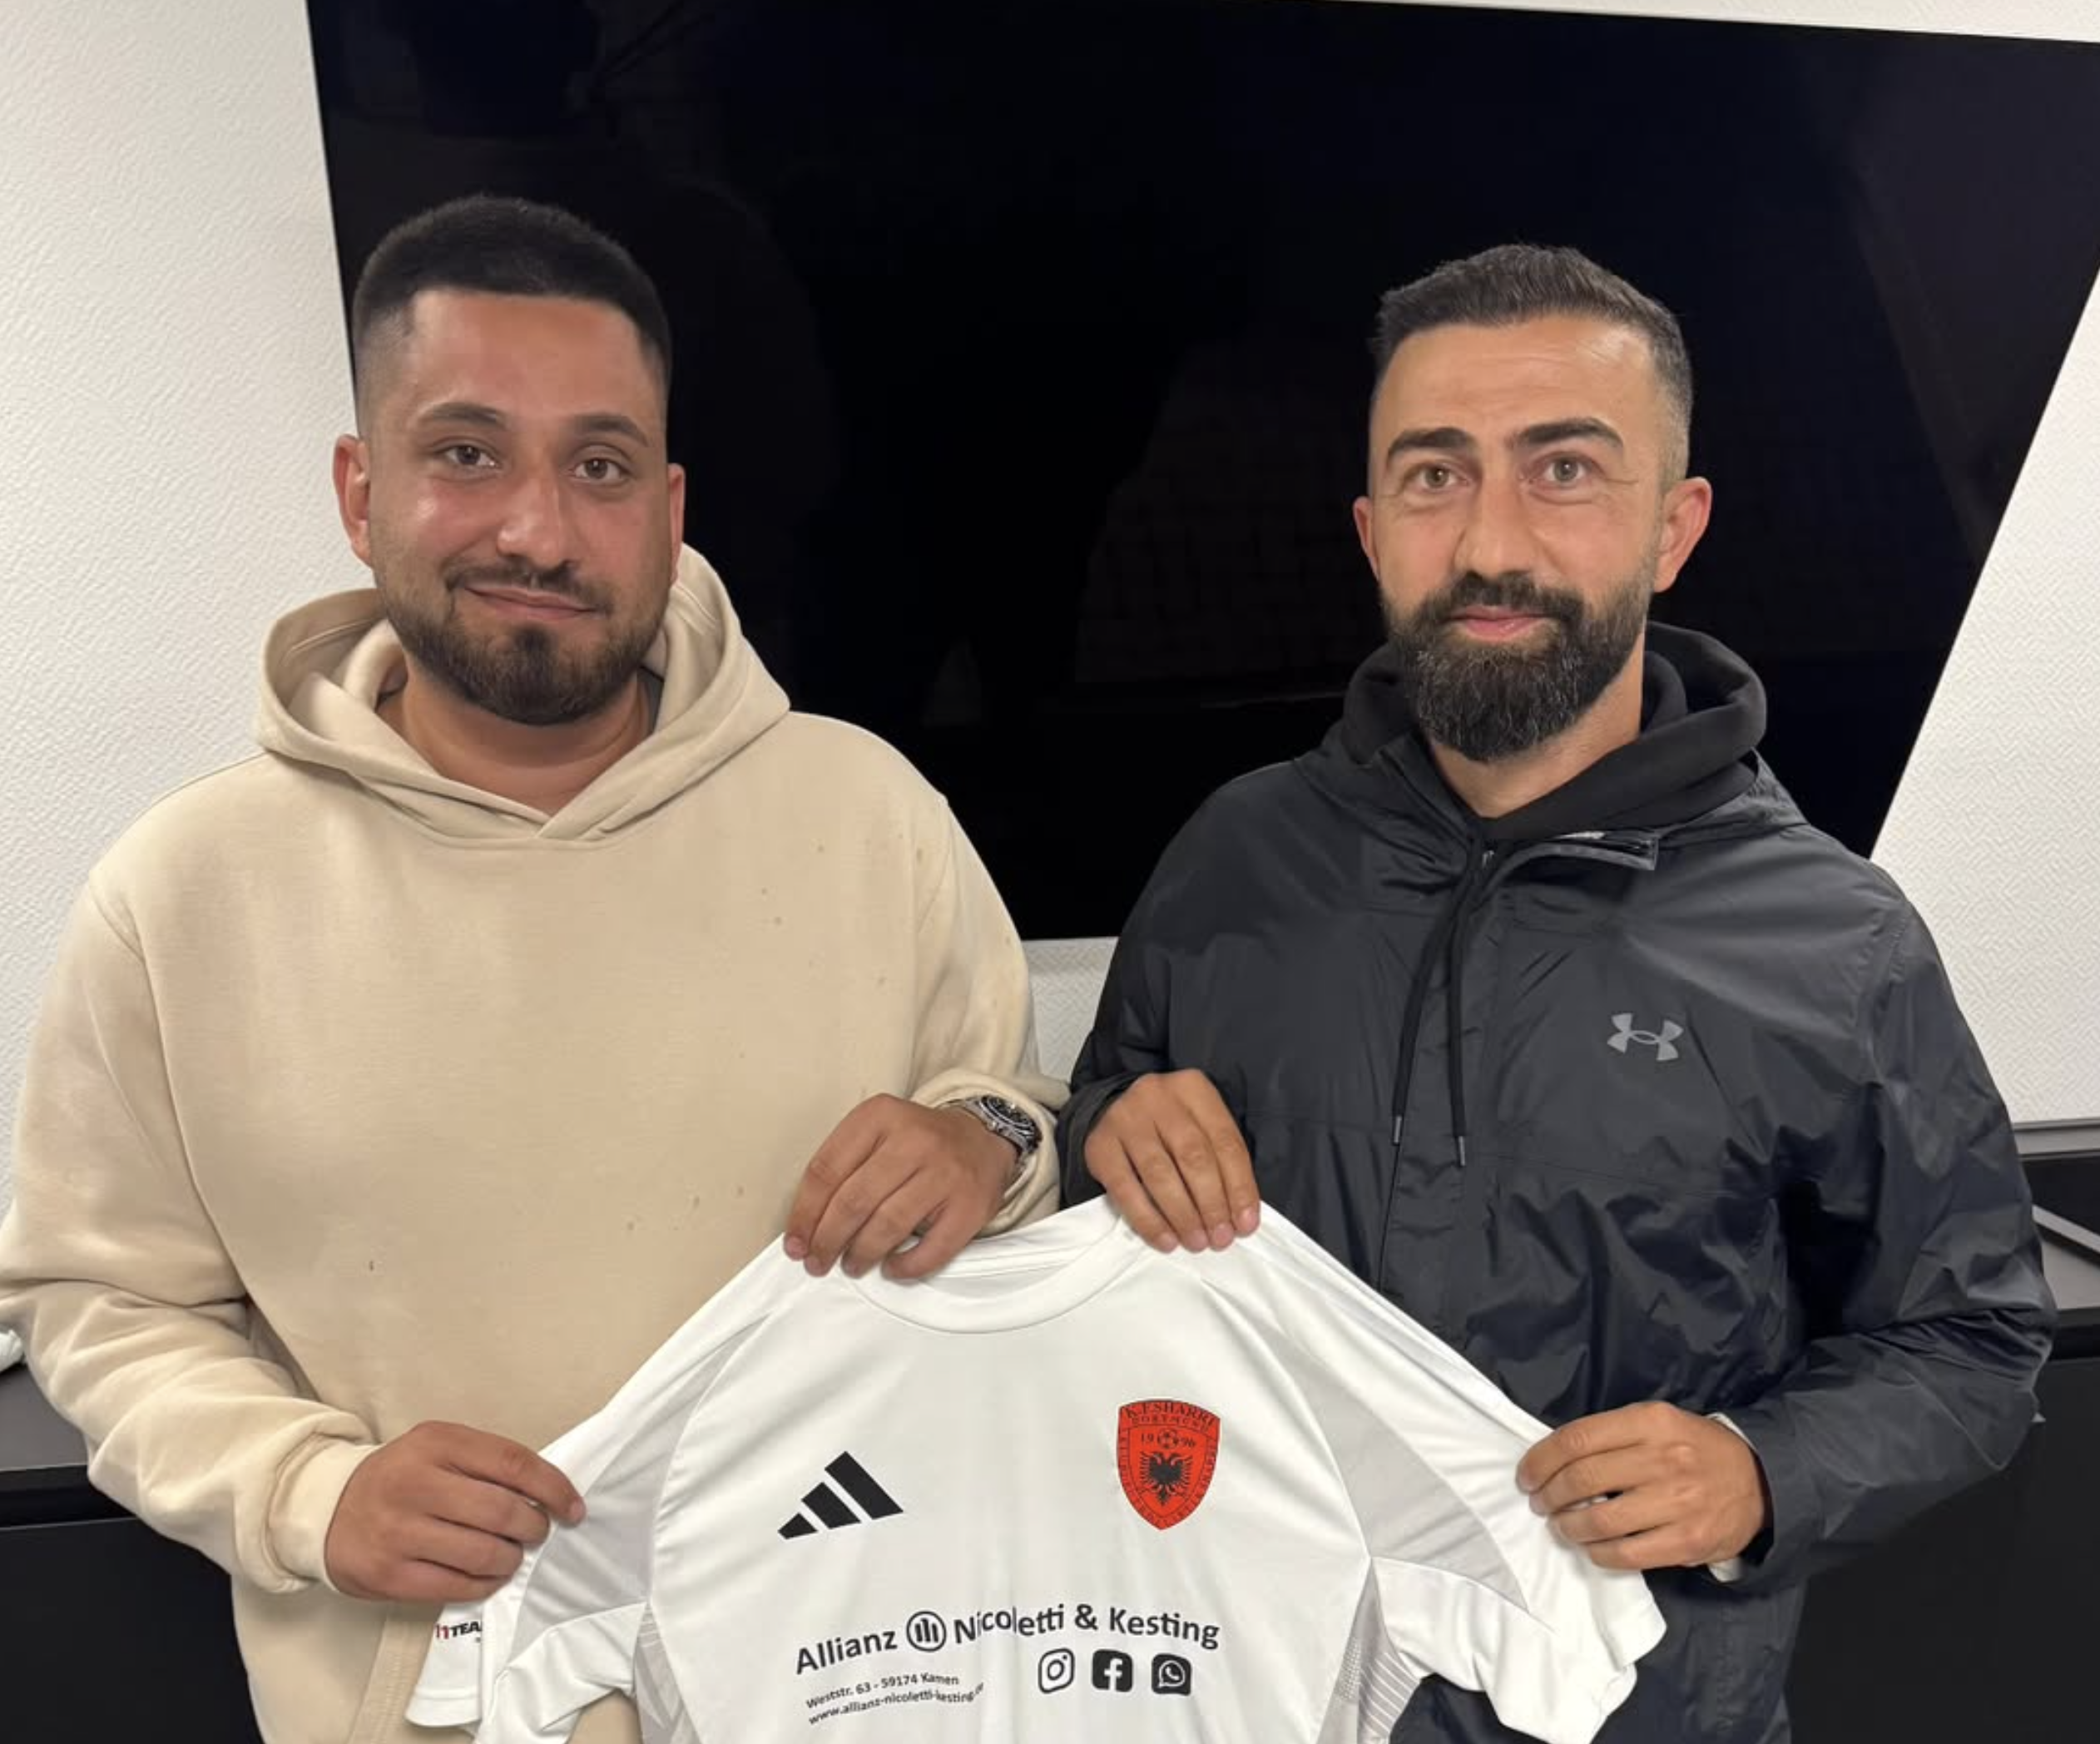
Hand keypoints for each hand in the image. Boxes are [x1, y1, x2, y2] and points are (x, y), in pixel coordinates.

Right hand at [324, 1421, 584, 1603]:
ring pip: (483, 1553)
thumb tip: (549, 1495)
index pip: (514, 1463)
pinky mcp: (389, 1574)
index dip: (554, 1488)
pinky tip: (486, 1575)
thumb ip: (488, 1463)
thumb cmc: (402, 1476)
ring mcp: (399, 1532)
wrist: (327, 1508)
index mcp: (436, 1443)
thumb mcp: (440, 1449)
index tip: (573, 1508)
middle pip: (503, 1512)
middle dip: (533, 1528)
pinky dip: (484, 1584)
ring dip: (510, 1560)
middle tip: (537, 1533)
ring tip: (510, 1556)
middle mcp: (416, 1484)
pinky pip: (456, 1586)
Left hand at [783, 1095, 1014, 1280]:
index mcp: (880, 1116)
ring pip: (888, 1225)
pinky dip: (906, 1266)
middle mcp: (914, 1140)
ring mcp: (945, 1173)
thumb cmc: (915, 1143)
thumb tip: (806, 1228)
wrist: (980, 1137)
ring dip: (861, 1255)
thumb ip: (842, 1166)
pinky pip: (932, 1249)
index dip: (804, 1214)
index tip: (795, 1243)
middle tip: (817, 1262)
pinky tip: (892, 1268)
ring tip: (852, 1265)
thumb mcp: (876, 1131)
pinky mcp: (971, 1205)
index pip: (826, 1170)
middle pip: (854, 1201)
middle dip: (828, 1240)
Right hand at [1084, 1069, 1259, 1252]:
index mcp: (1192, 1088)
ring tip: (1197, 1242)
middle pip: (1193, 1157)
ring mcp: (1125, 1119)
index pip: (1225, 1142)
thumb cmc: (1169, 1126)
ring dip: (1183, 1216)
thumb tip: (1240, 1217)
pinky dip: (1148, 1220)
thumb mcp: (1201, 1126)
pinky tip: (1165, 1240)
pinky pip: (1126, 1190)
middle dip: (1212, 1204)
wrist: (1113, 1109)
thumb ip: (1222, 1161)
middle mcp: (1157, 1096)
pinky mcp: (1099, 1145)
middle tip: (1221, 1238)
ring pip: (1160, 1174)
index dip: (1240, 1188)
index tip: (1246, 1224)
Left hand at [1517, 1402, 1769, 1571]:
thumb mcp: (1657, 1422)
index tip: (1527, 1475)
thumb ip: (1612, 1435)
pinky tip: (1592, 1548)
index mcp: (1650, 1421)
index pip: (1577, 1439)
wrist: (1760, 1479)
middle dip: (1548, 1495)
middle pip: (1582, 1479)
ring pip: (1600, 1520)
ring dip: (1568, 1527)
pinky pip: (1627, 1555)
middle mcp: (1662, 1458)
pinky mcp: (1687, 1541)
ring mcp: (1677, 1502)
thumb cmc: (1694, 1448)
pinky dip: (1599, 1554)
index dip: (1540, 1460)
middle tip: (1540, 1503)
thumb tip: (1556, 1459)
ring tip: (1562, 1526)